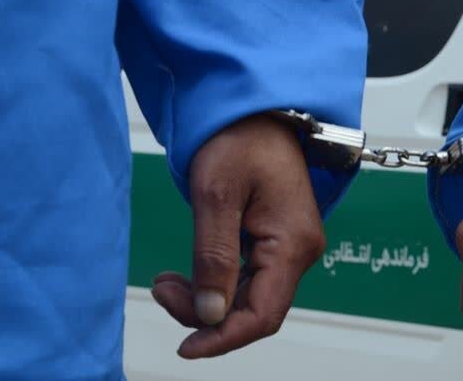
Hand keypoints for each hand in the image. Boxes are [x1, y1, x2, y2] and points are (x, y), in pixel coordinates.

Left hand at [150, 114, 325, 358]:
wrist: (257, 113)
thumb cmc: (240, 141)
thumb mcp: (216, 196)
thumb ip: (213, 258)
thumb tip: (210, 314)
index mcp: (292, 244)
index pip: (263, 314)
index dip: (225, 339)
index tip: (186, 350)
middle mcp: (300, 251)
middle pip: (255, 309)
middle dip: (206, 314)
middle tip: (162, 289)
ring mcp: (291, 247)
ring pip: (250, 296)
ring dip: (208, 299)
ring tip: (167, 282)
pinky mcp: (278, 241)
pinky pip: (250, 277)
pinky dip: (218, 283)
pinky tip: (190, 275)